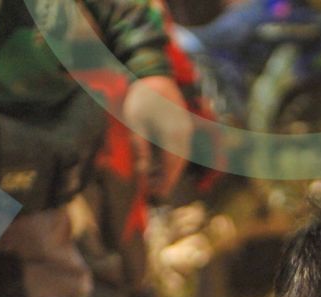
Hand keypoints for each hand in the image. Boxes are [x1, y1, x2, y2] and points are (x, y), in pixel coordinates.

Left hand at [123, 75, 191, 193]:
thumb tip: (143, 170)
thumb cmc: (141, 97)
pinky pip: (180, 149)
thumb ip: (140, 146)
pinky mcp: (183, 127)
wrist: (155, 76)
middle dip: (167, 179)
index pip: (171, 164)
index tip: (156, 194)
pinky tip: (157, 165)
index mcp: (172, 132)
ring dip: (169, 171)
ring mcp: (185, 129)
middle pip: (178, 163)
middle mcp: (183, 132)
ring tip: (152, 180)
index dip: (164, 181)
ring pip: (181, 157)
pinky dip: (171, 160)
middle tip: (153, 192)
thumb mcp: (135, 121)